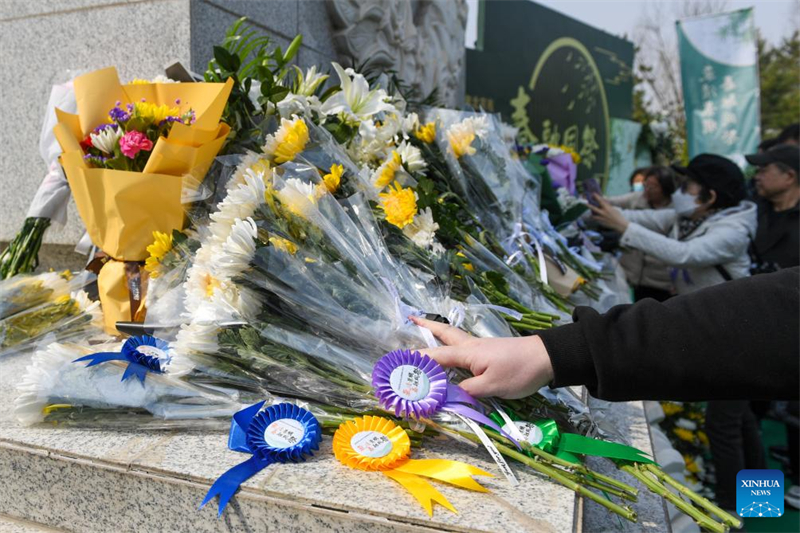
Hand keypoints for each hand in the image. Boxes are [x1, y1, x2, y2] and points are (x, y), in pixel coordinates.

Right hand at [409, 316, 554, 398]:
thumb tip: (449, 393)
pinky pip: (464, 346)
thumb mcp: (492, 386)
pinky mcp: (490, 351)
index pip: (435, 356)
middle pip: (444, 333)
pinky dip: (452, 344)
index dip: (416, 361)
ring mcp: (481, 347)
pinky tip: (453, 352)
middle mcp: (471, 346)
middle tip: (410, 318)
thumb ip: (468, 390)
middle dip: (426, 326)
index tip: (398, 364)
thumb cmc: (519, 371)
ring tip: (425, 331)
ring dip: (438, 333)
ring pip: (454, 337)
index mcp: (468, 353)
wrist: (547, 358)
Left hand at [588, 193, 628, 232]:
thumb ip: (608, 207)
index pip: (601, 201)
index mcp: (607, 208)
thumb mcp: (613, 209)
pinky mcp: (601, 222)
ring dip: (592, 214)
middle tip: (585, 203)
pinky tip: (595, 218)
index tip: (593, 194)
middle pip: (593, 208)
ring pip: (593, 215)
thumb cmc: (618, 216)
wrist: (620, 224)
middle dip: (588, 205)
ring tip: (591, 213)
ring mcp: (601, 218)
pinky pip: (595, 220)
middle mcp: (603, 212)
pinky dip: (595, 218)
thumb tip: (603, 204)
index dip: (596, 197)